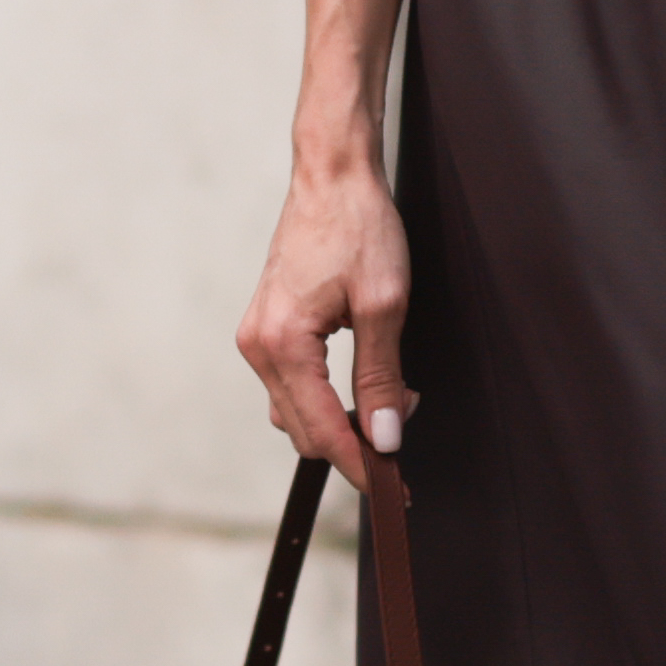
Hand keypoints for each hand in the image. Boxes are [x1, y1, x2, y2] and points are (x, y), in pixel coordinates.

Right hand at [238, 163, 417, 476]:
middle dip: (357, 441)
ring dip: (343, 420)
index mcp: (283, 344)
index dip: (361, 466)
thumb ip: (381, 375)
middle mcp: (259, 347)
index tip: (395, 489)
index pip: (323, 431)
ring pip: (297, 413)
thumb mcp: (385, 304)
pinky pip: (293, 386)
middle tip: (407, 421)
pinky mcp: (267, 330)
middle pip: (305, 431)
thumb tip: (384, 436)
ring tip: (393, 398)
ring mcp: (258, 338)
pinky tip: (364, 382)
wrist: (332, 177)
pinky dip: (328, 398)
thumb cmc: (360, 228)